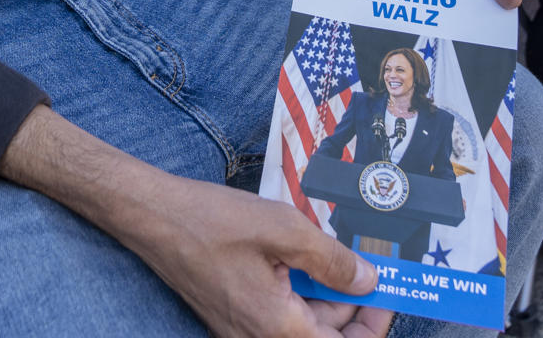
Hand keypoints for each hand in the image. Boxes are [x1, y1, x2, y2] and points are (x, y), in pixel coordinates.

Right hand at [126, 175, 394, 337]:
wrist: (152, 217)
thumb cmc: (211, 221)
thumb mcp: (285, 230)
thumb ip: (332, 261)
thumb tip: (369, 281)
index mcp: (277, 329)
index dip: (374, 324)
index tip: (390, 293)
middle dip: (352, 305)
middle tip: (367, 264)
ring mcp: (244, 331)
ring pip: (303, 325)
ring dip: (325, 295)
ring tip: (331, 251)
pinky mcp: (235, 316)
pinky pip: (280, 314)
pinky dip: (299, 290)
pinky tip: (301, 255)